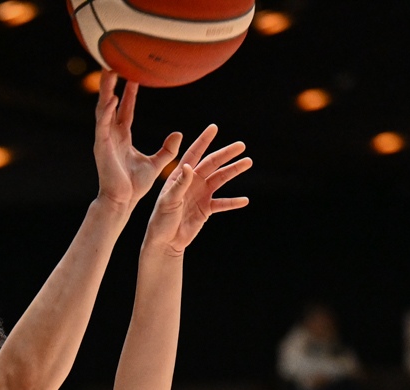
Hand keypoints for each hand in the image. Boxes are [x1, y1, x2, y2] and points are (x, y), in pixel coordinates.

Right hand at [91, 72, 182, 212]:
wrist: (123, 201)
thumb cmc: (135, 186)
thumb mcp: (156, 163)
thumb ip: (167, 149)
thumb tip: (179, 134)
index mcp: (122, 137)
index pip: (126, 109)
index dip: (130, 92)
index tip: (135, 74)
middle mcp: (111, 135)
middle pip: (111, 103)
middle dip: (112, 84)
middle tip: (114, 63)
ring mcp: (105, 139)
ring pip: (103, 109)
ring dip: (106, 91)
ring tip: (109, 72)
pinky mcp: (102, 147)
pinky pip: (103, 125)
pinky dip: (106, 111)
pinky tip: (112, 98)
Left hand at [142, 124, 249, 254]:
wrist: (164, 242)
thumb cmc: (161, 219)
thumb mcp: (169, 200)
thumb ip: (179, 184)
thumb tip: (189, 166)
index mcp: (180, 176)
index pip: (193, 154)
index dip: (203, 140)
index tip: (214, 127)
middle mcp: (192, 182)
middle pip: (212, 164)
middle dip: (226, 154)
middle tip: (241, 145)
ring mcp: (201, 195)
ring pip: (220, 179)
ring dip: (234, 171)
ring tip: (248, 162)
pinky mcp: (206, 209)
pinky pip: (222, 203)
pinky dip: (233, 202)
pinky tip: (245, 200)